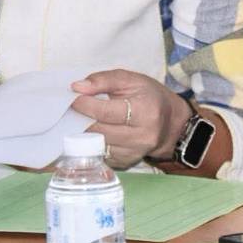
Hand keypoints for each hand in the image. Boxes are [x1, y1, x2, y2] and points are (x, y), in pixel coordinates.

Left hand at [70, 69, 187, 168]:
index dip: (85, 105)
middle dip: (81, 118)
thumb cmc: (150, 97)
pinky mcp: (126, 162)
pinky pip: (100, 154)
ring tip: (79, 120)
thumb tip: (77, 87)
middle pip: (99, 130)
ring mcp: (134, 153)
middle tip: (71, 108)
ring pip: (96, 144)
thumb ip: (104, 80)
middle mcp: (141, 136)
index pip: (106, 112)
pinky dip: (91, 144)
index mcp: (145, 112)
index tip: (72, 98)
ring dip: (83, 132)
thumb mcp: (131, 80)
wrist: (171, 123)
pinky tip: (90, 132)